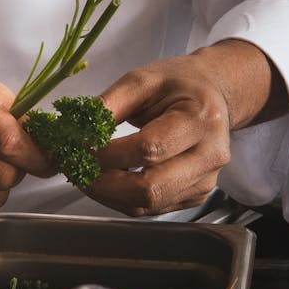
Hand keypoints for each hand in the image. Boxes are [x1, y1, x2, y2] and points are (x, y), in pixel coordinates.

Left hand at [88, 39, 285, 215]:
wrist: (212, 96)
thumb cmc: (179, 85)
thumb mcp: (142, 80)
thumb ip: (109, 105)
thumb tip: (77, 132)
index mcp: (200, 120)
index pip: (148, 149)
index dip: (107, 153)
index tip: (79, 146)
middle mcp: (209, 156)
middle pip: (149, 188)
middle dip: (103, 183)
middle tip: (76, 167)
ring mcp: (203, 182)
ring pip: (145, 204)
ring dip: (107, 193)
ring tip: (86, 172)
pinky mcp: (193, 197)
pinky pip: (149, 208)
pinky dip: (120, 198)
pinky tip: (108, 178)